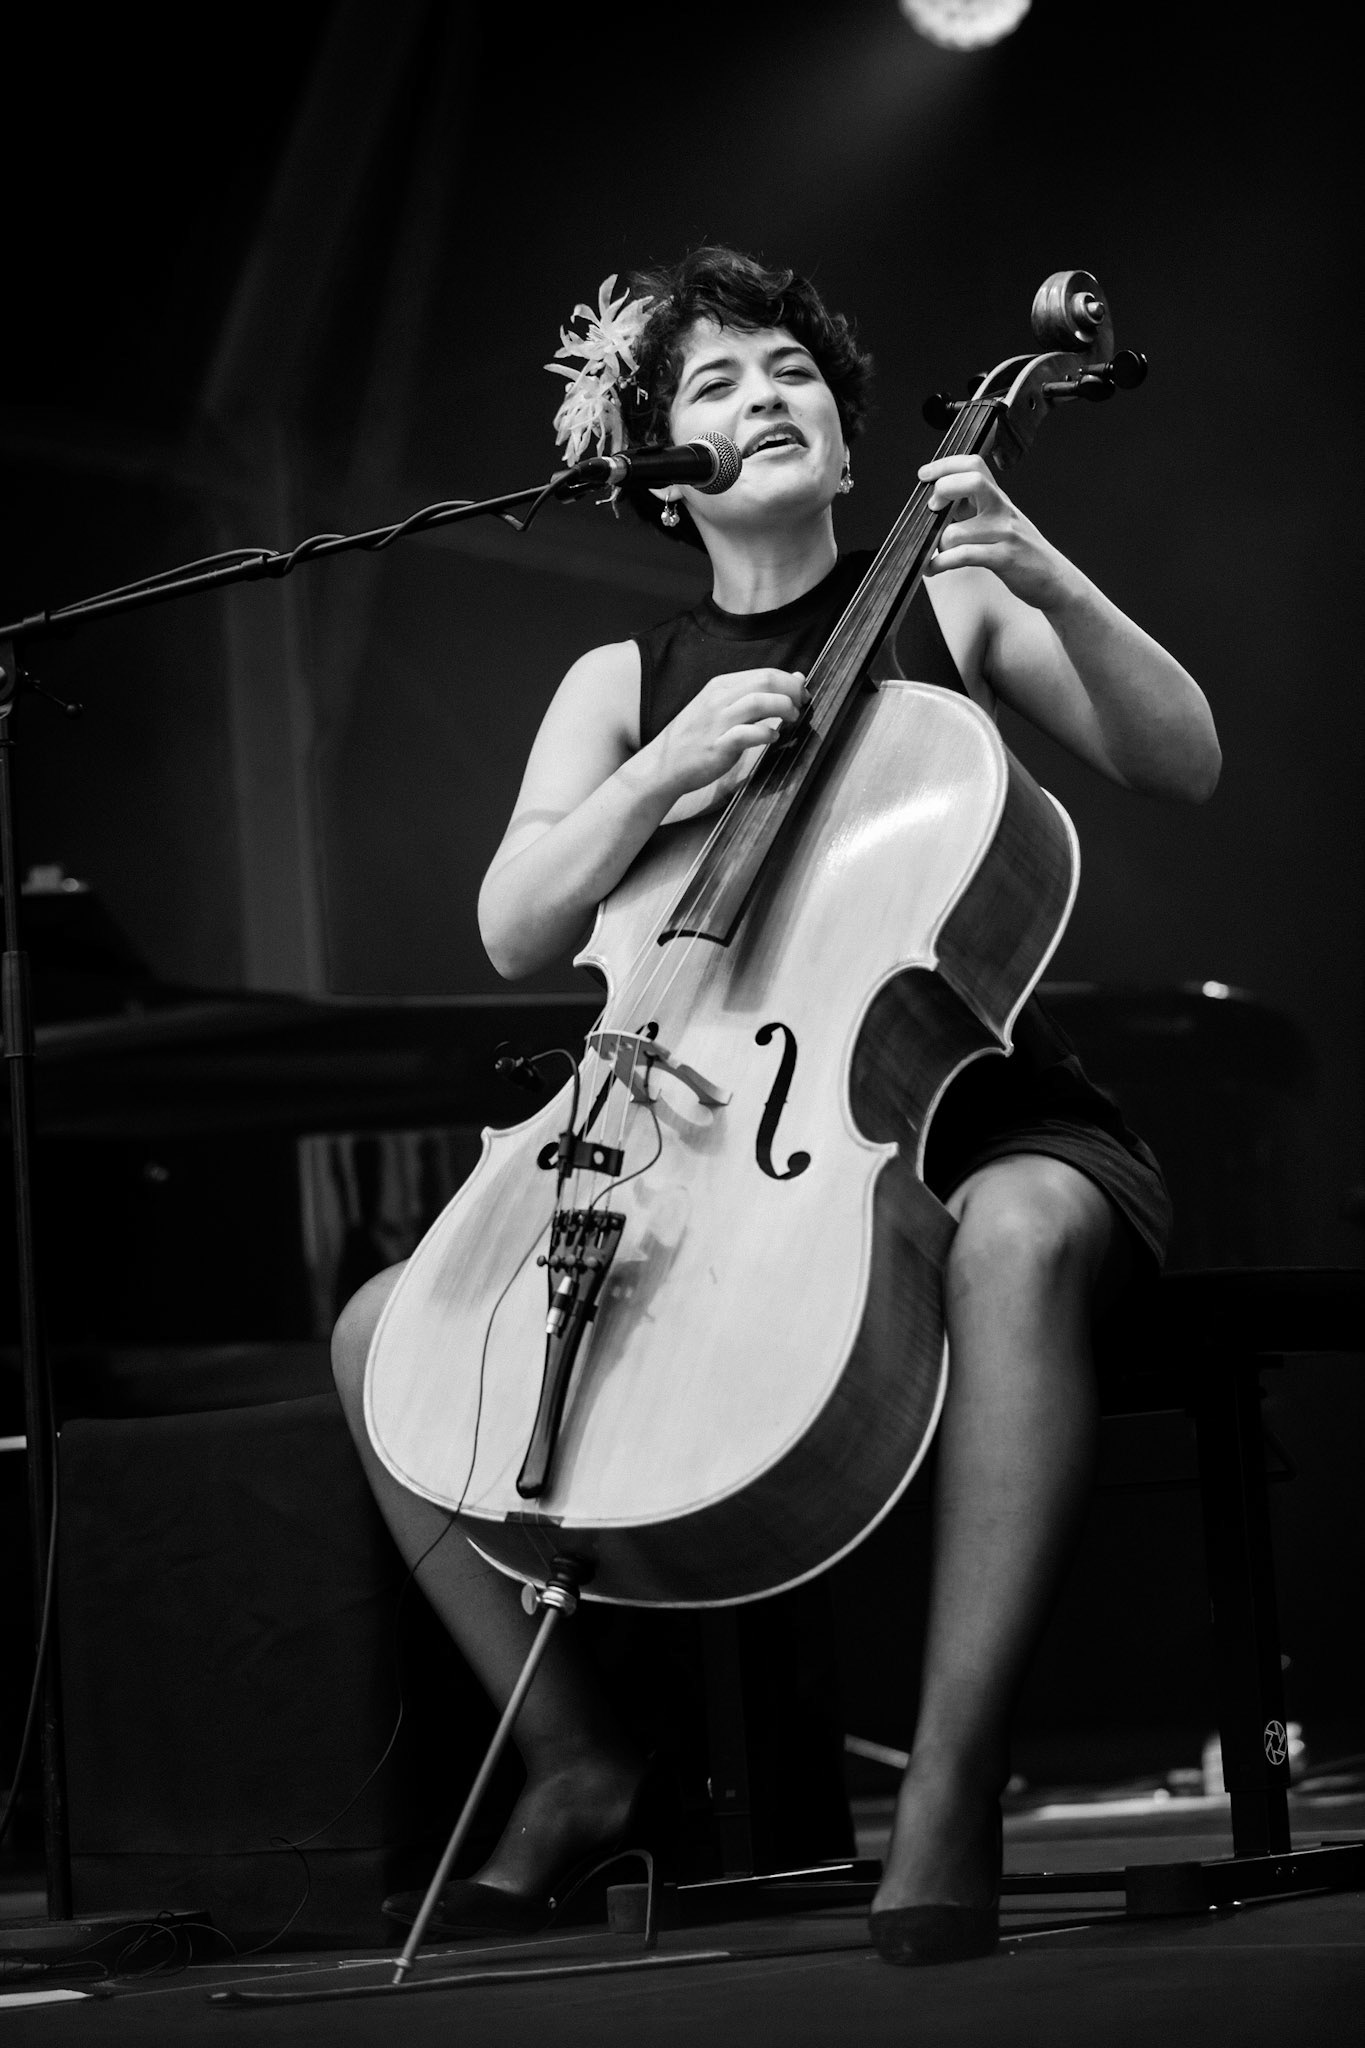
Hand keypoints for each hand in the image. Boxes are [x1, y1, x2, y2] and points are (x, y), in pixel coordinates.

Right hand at [646, 666, 807, 798]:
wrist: (663, 765)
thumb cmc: (697, 737)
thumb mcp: (723, 708)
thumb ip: (756, 694)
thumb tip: (796, 678)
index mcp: (720, 686)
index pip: (764, 673)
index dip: (789, 682)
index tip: (801, 694)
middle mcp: (719, 698)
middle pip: (765, 681)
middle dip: (791, 691)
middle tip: (802, 704)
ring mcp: (717, 721)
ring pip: (759, 702)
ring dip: (783, 708)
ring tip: (793, 719)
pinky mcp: (718, 745)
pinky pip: (748, 733)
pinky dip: (766, 734)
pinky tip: (773, 738)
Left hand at [920, 455, 1077, 611]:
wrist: (1053, 578)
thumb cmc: (1021, 551)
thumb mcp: (999, 522)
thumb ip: (973, 509)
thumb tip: (938, 502)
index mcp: (998, 498)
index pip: (973, 464)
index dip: (945, 465)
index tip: (925, 474)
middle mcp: (1003, 509)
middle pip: (972, 480)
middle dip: (942, 490)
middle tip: (933, 509)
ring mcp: (1005, 533)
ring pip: (957, 530)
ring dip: (938, 544)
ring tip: (936, 555)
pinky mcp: (1004, 558)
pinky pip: (963, 556)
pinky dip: (941, 563)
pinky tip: (934, 568)